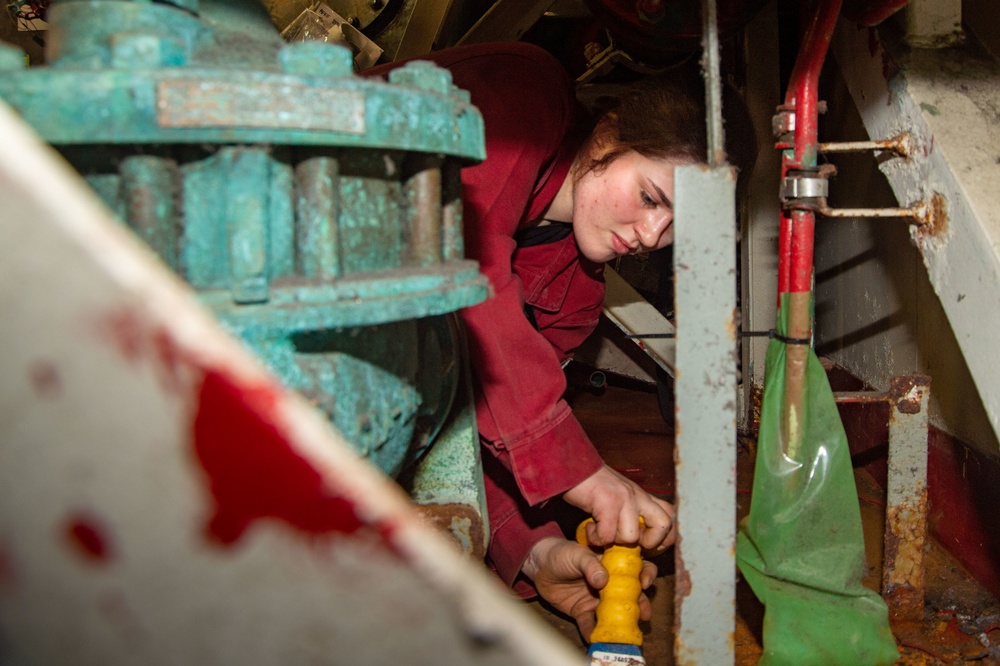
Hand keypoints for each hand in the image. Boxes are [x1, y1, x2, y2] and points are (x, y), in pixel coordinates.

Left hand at [522, 537, 656, 641]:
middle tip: (644, 613)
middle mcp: (610, 584)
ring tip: (625, 629)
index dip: (645, 574)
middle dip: (640, 604)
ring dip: (621, 622)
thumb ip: (590, 565)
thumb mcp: (577, 554)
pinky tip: (596, 638)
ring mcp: (597, 599)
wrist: (540, 565)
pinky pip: (590, 624)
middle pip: (631, 595)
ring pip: (614, 613)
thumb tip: (603, 580)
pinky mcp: (582, 611)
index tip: (644, 582)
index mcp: (613, 564)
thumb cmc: (561, 553)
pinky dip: (593, 632)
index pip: (637, 568)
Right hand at [562, 464, 676, 550]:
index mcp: (642, 494)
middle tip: (631, 544)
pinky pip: (607, 535)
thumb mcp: (618, 495)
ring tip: (602, 531)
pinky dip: (596, 538)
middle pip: (665, 524)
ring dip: (614, 541)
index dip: (664, 537)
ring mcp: (624, 497)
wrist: (570, 464)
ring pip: (632, 536)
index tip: (646, 546)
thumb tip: (640, 535)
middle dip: (651, 543)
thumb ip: (631, 510)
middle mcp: (637, 495)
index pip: (670, 516)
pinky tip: (590, 529)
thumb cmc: (590, 484)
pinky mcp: (607, 502)